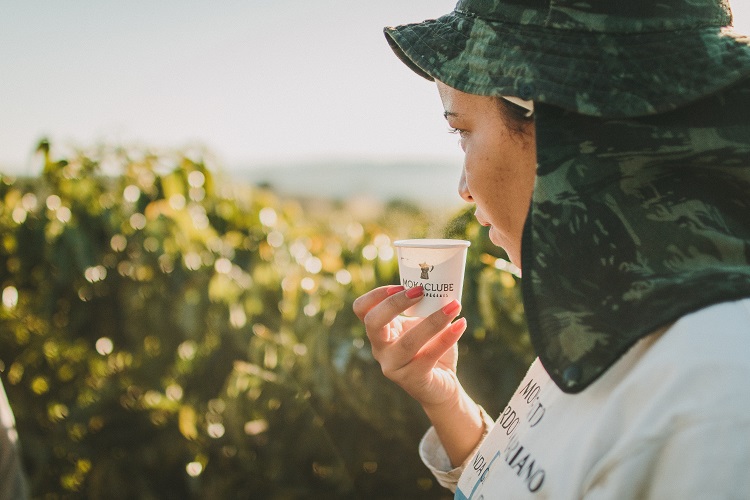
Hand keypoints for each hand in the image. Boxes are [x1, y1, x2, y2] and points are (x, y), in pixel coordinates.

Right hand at [352, 285, 467, 408]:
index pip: (361, 309)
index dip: (376, 295)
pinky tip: (461, 324)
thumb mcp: (423, 325)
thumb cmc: (431, 350)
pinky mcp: (413, 380)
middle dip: (395, 303)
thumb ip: (425, 307)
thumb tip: (443, 283)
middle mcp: (380, 350)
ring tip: (454, 305)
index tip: (402, 285)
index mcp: (380, 332)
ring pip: (408, 342)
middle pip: (373, 322)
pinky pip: (429, 356)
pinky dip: (447, 337)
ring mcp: (394, 367)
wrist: (443, 387)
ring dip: (433, 320)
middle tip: (420, 291)